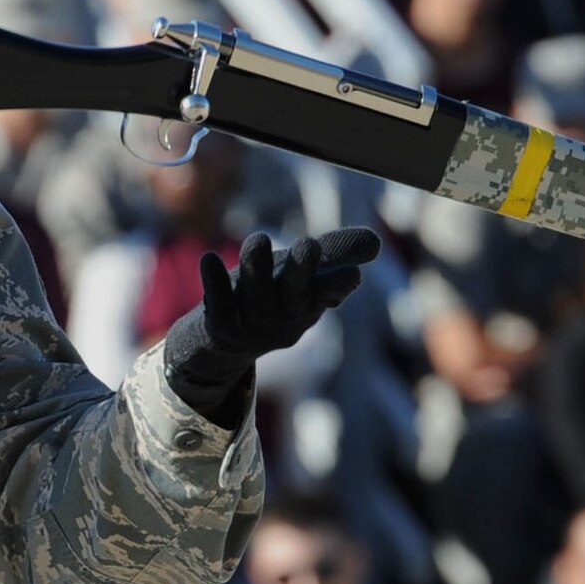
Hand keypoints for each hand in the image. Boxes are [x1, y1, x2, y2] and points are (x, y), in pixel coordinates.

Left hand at [163, 228, 380, 407]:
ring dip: (257, 268)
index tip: (352, 274)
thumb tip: (376, 241)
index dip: (338, 284)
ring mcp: (251, 322)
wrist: (225, 343)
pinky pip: (219, 304)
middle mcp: (284, 315)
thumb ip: (336, 254)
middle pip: (294, 293)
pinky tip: (208, 258)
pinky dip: (214, 283)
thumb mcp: (305, 276)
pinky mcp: (220, 325)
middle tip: (308, 244)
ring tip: (259, 240)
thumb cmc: (273, 298)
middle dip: (302, 271)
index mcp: (309, 302)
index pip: (328, 292)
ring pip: (256, 296)